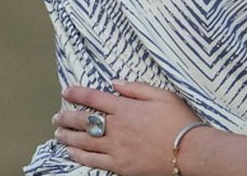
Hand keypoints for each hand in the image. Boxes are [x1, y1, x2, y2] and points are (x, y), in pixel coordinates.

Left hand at [55, 80, 202, 175]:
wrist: (189, 150)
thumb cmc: (179, 121)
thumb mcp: (162, 95)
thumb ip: (136, 88)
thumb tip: (114, 82)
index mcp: (125, 108)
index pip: (94, 98)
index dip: (77, 93)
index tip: (66, 91)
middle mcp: (116, 127)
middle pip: (84, 120)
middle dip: (67, 117)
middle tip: (57, 116)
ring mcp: (116, 148)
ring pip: (84, 141)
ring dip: (68, 136)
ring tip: (59, 134)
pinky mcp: (120, 165)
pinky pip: (93, 161)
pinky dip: (79, 156)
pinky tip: (72, 153)